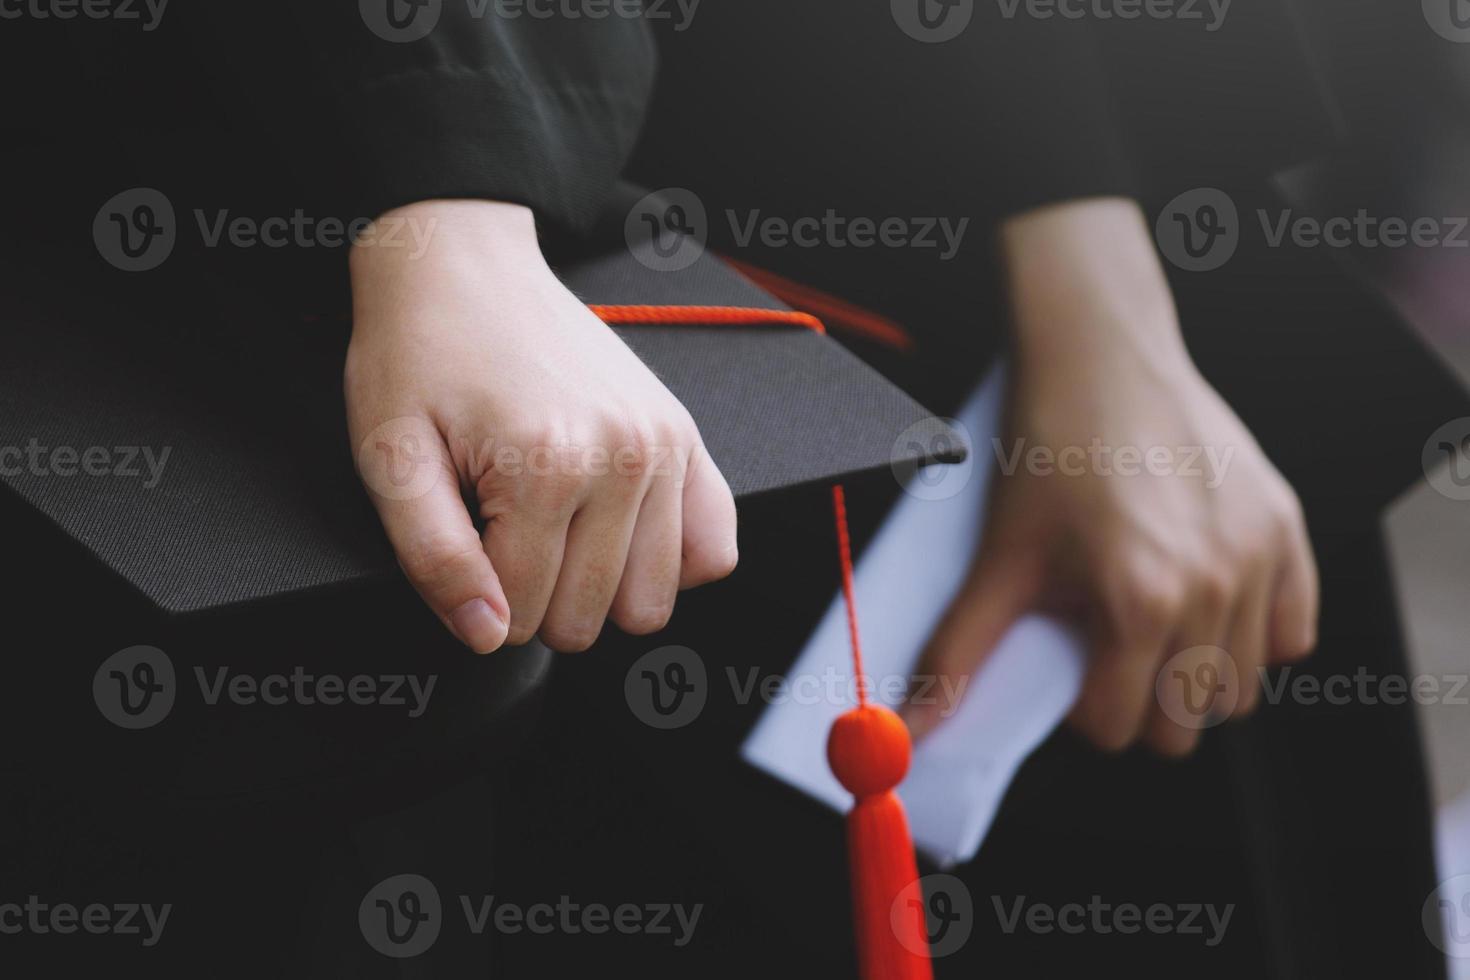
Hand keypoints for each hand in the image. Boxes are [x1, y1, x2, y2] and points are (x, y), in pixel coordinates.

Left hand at [345, 200, 737, 653]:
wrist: (465, 265)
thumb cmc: (419, 355)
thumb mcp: (390, 457)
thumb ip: (433, 557)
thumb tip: (488, 633)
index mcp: (545, 468)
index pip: (518, 616)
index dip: (474, 595)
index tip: (461, 538)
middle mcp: (624, 460)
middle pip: (586, 620)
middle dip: (533, 598)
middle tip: (501, 530)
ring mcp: (665, 447)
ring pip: (650, 605)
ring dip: (596, 588)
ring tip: (554, 530)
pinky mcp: (685, 437)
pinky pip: (713, 553)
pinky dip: (665, 563)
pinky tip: (613, 530)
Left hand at [902, 198, 1317, 754]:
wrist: (1099, 358)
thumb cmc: (1048, 450)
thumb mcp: (997, 558)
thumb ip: (958, 652)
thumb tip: (917, 725)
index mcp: (1140, 601)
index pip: (1118, 728)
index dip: (1083, 709)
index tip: (1069, 664)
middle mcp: (1213, 586)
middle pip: (1186, 723)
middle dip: (1140, 705)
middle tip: (1109, 652)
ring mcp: (1258, 559)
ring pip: (1239, 689)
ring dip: (1193, 677)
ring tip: (1152, 625)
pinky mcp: (1285, 530)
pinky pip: (1293, 632)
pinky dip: (1254, 636)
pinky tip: (1205, 601)